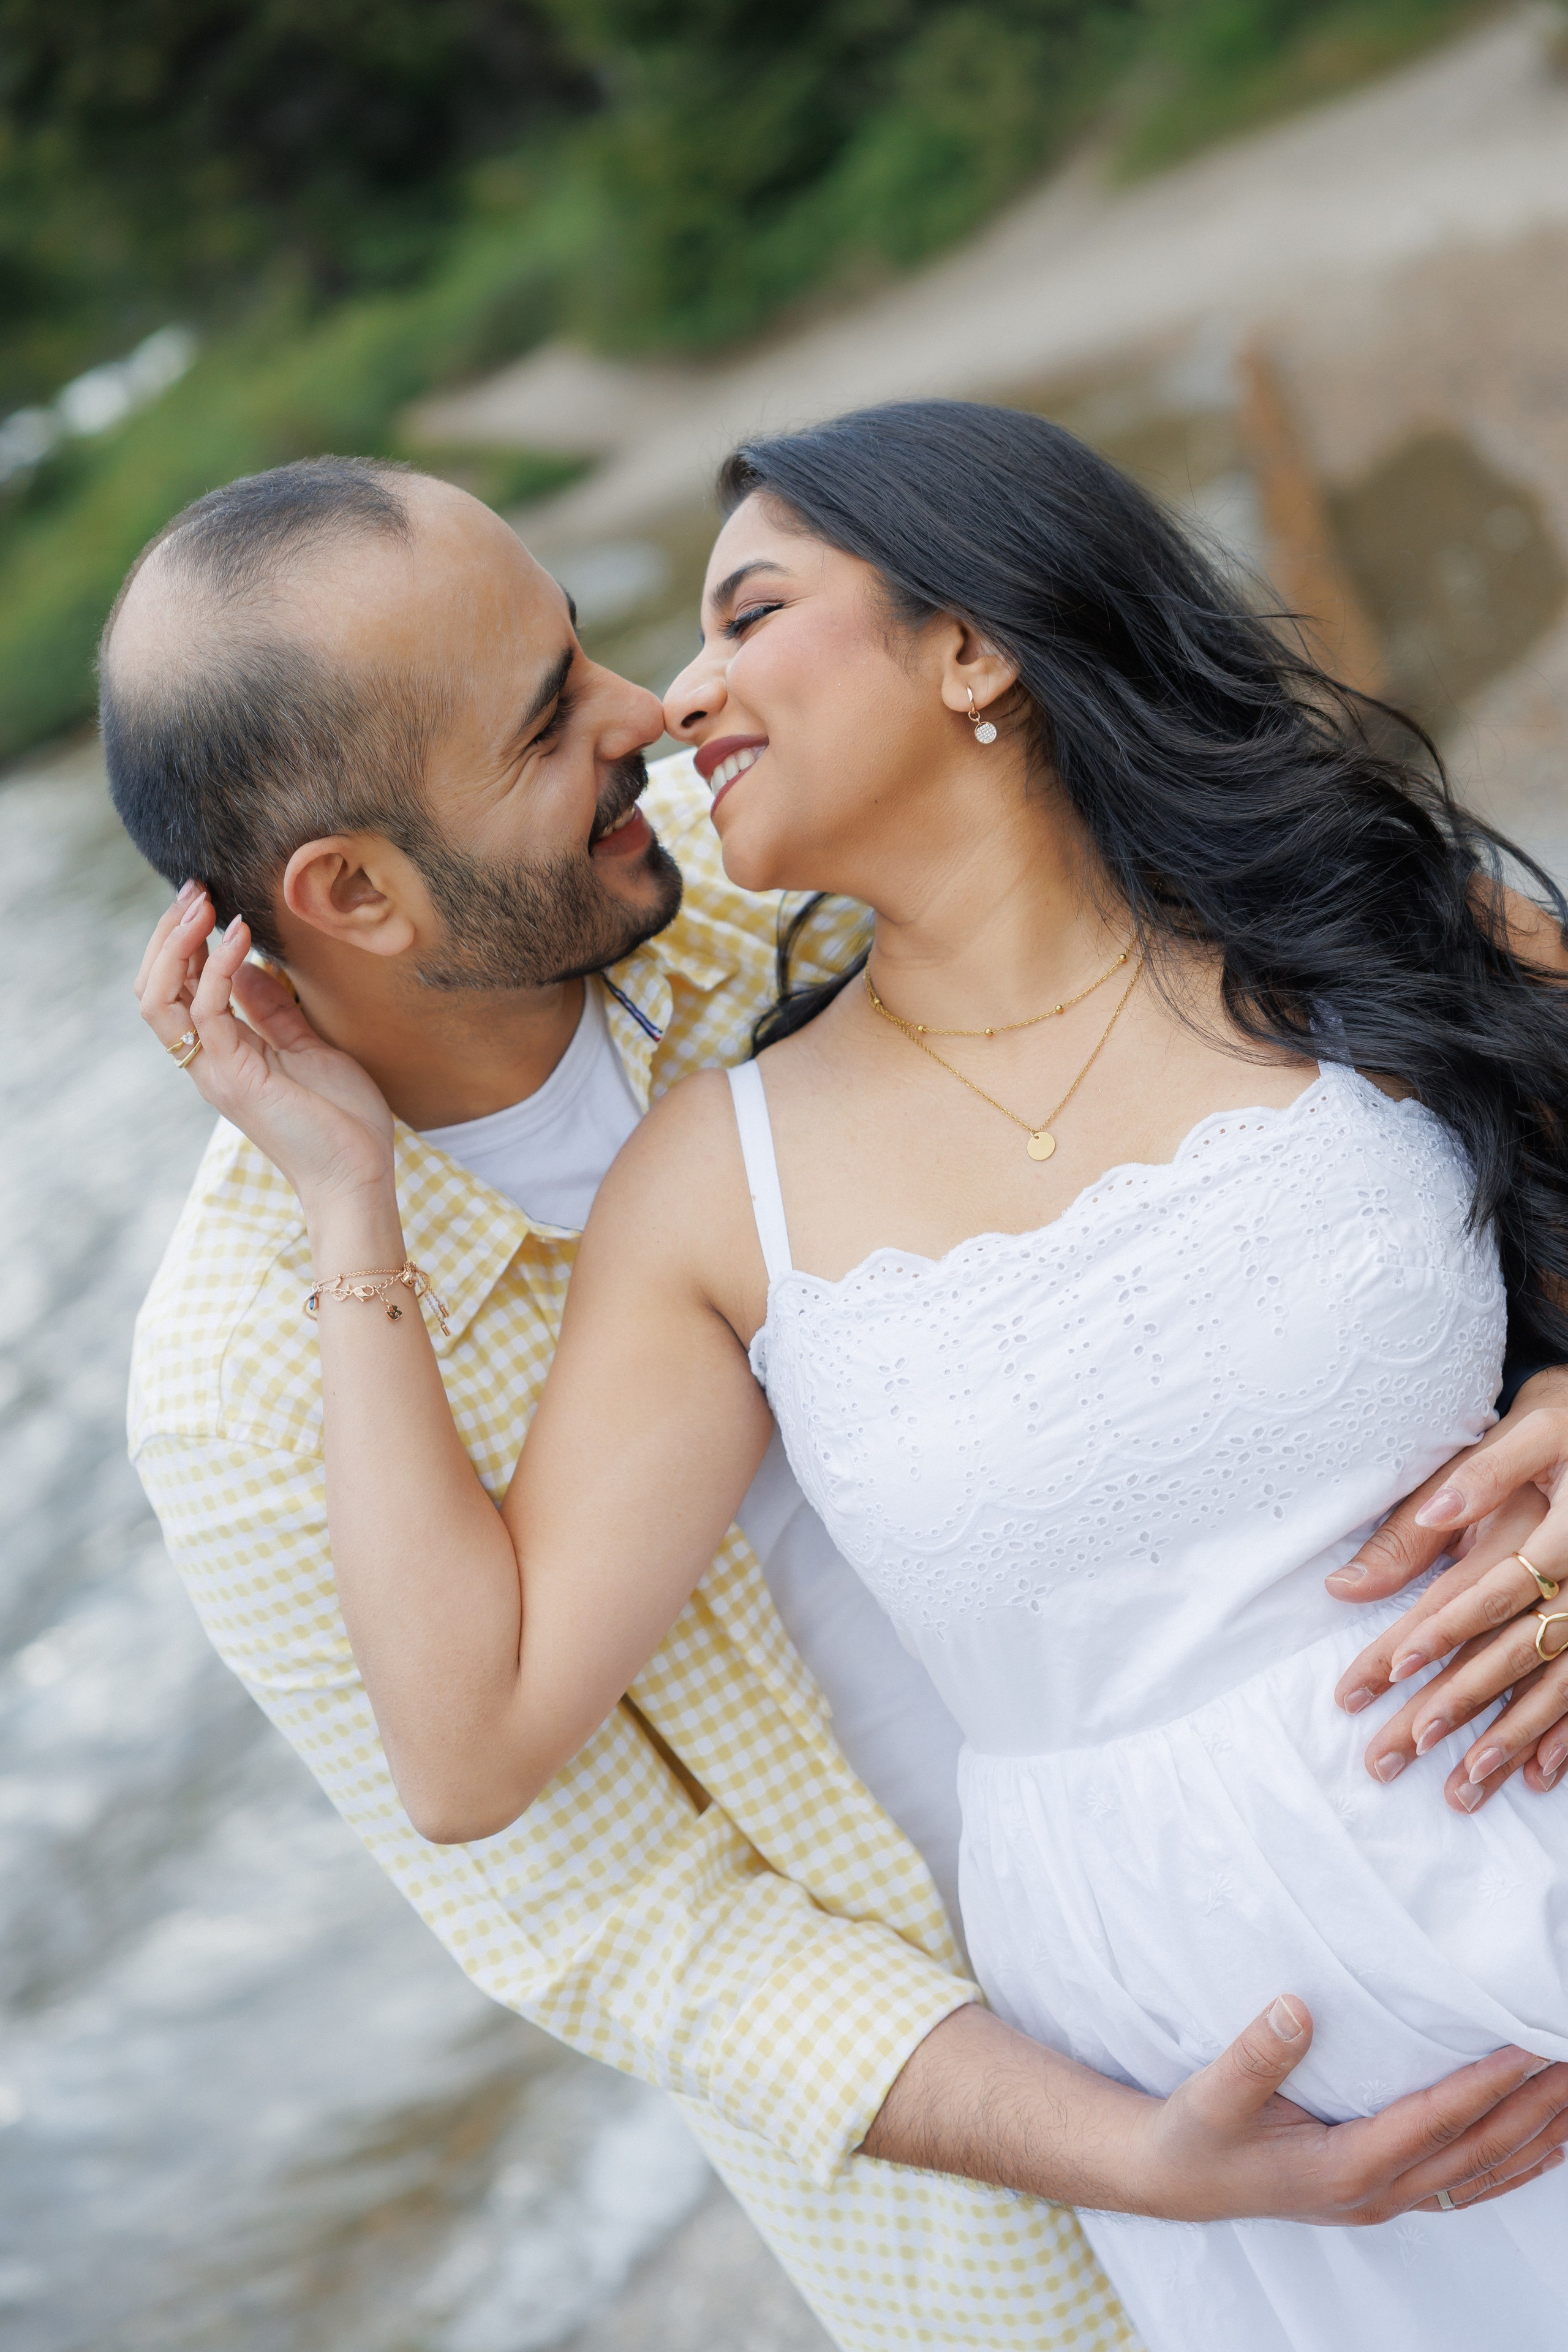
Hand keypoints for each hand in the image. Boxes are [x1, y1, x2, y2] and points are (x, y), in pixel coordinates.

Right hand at [136, 885, 397, 1213]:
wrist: (358, 1176)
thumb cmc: (342, 1120)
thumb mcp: (309, 1049)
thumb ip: (275, 1012)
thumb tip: (254, 969)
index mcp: (223, 1054)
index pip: (176, 991)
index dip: (181, 944)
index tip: (203, 900)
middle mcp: (208, 1062)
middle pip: (154, 991)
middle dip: (167, 936)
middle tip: (192, 890)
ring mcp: (217, 1071)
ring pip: (160, 1001)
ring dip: (177, 946)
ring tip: (202, 904)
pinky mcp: (236, 1077)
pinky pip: (209, 1013)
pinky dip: (219, 968)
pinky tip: (240, 935)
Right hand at [859, 1995, 1567, 2219]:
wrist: (1177, 2178)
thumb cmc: (1197, 2135)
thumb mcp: (1213, 2093)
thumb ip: (1256, 2054)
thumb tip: (1297, 2008)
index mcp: (1342, 2168)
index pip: (1432, 2123)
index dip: (1483, 2087)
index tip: (1526, 2048)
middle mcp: (1376, 2191)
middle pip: (1475, 2152)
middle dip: (1531, 2107)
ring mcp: (1385, 2199)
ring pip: (1482, 2173)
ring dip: (1535, 2134)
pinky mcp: (1384, 2192)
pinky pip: (1468, 2186)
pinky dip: (1514, 2165)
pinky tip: (1543, 2141)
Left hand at [1327, 1372, 1567, 1808]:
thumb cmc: (1562, 1431)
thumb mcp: (1523, 1439)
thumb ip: (1472, 1482)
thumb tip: (1430, 1514)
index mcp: (1547, 1531)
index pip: (1476, 1593)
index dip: (1431, 1634)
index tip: (1384, 1675)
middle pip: (1507, 1652)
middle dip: (1450, 1708)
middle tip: (1390, 1756)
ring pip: (1553, 1685)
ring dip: (1508, 1739)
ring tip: (1462, 1788)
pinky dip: (1566, 1735)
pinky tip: (1535, 1777)